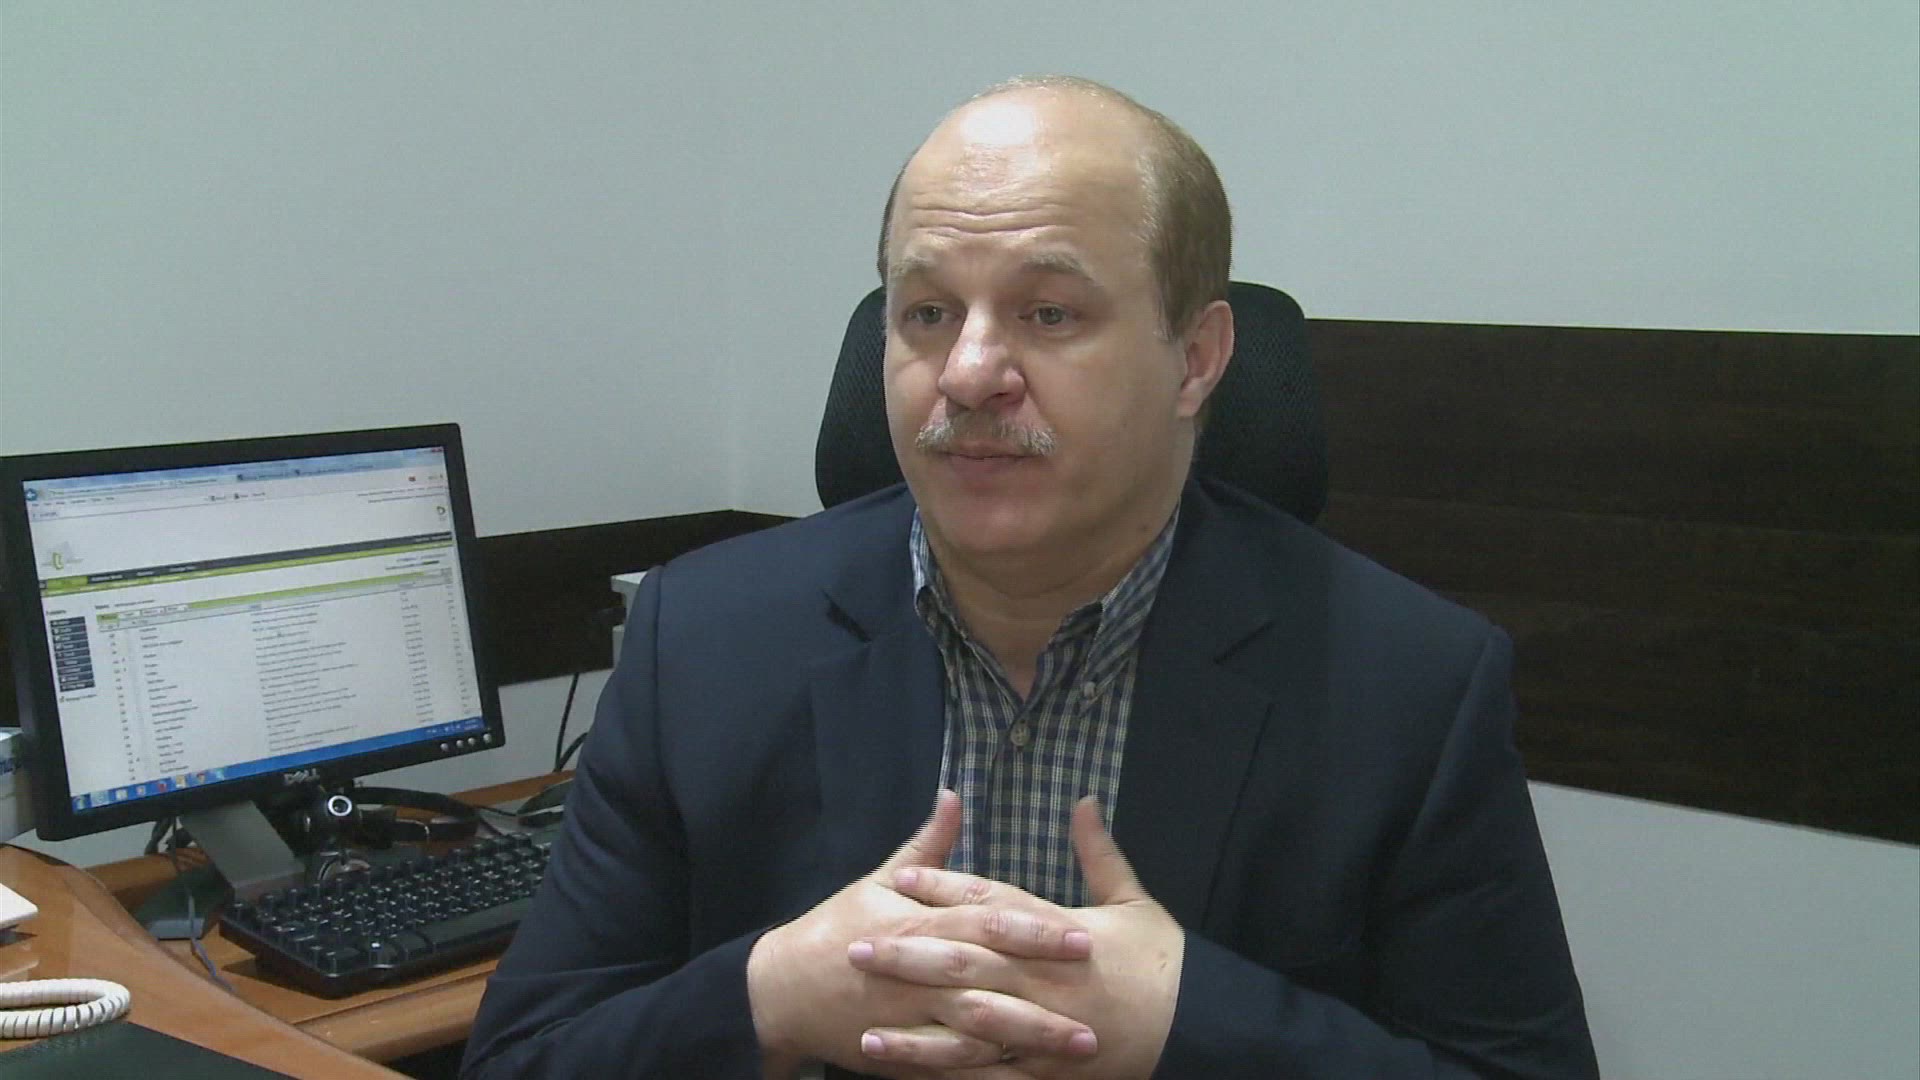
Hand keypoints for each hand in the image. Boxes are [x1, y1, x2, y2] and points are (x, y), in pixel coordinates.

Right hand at [747, 790, 1101, 1078]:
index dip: (1037, 928)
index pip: (988, 920)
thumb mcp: (878, 879)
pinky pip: (954, 1064)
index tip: (1083, 935)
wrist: (782, 989)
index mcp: (919, 920)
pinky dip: (990, 1072)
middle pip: (993, 977)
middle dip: (1048, 989)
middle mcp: (920, 970)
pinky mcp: (905, 1051)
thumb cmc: (836, 927)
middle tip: (1100, 994)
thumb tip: (955, 795)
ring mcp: (913, 1016)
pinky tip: (1030, 1075)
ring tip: (1083, 1046)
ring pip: (980, 1029)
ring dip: (1032, 1038)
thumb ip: (927, 845)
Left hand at [851, 798, 1183, 1079]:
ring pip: (967, 1031)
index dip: (941, 891)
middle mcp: (1042, 981)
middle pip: (963, 964)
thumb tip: (1084, 801)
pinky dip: (950, 1077)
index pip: (989, 905)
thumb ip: (1100, 853)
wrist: (1197, 1026)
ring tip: (867, 1031)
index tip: (897, 881)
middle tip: (856, 948)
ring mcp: (1041, 1031)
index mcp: (1058, 934)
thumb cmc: (1163, 963)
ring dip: (915, 1031)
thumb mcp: (1135, 900)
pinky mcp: (1046, 1071)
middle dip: (906, 957)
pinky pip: (990, 1077)